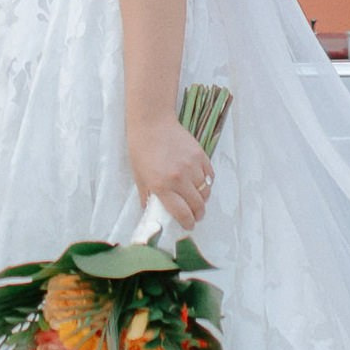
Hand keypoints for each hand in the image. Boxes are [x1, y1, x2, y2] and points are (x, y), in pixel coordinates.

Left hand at [129, 113, 211, 231]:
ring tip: (198, 201)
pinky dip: (207, 182)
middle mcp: (179, 178)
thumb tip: (152, 213)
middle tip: (196, 216)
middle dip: (198, 214)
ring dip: (203, 199)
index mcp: (162, 186)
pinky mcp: (200, 155)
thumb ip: (148, 197)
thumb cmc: (141, 150)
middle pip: (197, 205)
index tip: (189, 225)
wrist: (152, 124)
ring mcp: (191, 166)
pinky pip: (209, 175)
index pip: (182, 212)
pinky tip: (201, 184)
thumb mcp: (139, 178)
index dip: (188, 222)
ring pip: (206, 191)